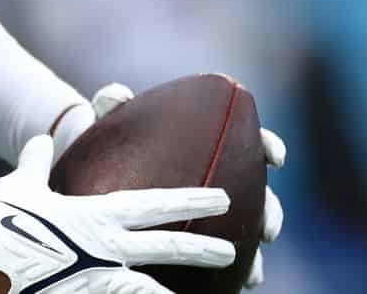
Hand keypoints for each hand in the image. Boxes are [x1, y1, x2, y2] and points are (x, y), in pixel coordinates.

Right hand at [0, 134, 234, 293]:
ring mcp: (93, 281)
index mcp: (94, 215)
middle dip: (202, 248)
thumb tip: (40, 139)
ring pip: (148, 291)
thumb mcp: (18, 186)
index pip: (153, 205)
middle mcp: (102, 248)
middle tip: (232, 251)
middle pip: (164, 247)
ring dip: (176, 293)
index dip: (190, 200)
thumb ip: (36, 164)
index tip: (221, 198)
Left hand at [57, 85, 287, 289]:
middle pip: (260, 192)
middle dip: (271, 211)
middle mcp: (220, 174)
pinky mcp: (197, 232)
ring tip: (253, 273)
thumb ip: (112, 103)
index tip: (275, 157)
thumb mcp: (106, 120)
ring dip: (254, 253)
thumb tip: (117, 93)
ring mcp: (210, 208)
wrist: (91, 166)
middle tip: (267, 229)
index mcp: (211, 140)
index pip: (251, 139)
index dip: (268, 145)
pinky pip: (220, 254)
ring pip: (247, 229)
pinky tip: (232, 286)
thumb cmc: (109, 136)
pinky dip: (232, 271)